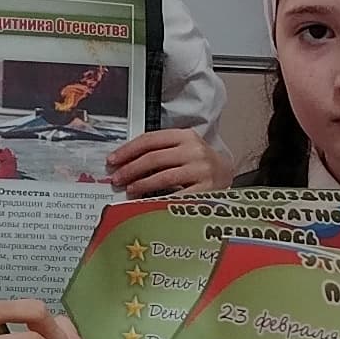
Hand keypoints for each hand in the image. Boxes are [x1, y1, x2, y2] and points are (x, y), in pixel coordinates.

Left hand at [105, 124, 223, 199]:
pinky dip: (158, 199)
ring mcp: (201, 170)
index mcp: (184, 136)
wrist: (226, 173)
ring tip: (129, 190)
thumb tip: (125, 163)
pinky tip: (147, 202)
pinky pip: (176, 196)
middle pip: (154, 158)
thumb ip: (158, 151)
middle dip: (130, 169)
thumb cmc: (197, 162)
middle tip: (117, 179)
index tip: (113, 160)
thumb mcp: (181, 148)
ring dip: (142, 184)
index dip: (128, 150)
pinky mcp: (205, 189)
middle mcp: (194, 150)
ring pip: (163, 176)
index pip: (150, 140)